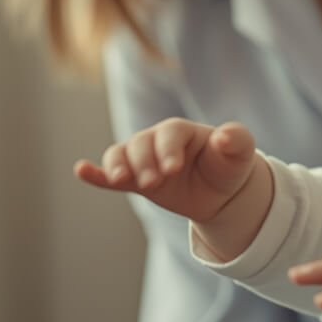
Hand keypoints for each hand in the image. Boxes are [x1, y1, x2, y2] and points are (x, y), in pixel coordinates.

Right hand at [74, 118, 257, 224]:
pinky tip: (81, 171)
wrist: (221, 190)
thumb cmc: (229, 165)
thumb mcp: (240, 153)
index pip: (169, 134)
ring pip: (120, 155)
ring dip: (117, 167)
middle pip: (140, 144)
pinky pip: (109, 175)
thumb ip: (236, 140)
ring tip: (121, 180)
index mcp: (181, 130)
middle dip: (143, 162)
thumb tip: (225, 135)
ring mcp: (143, 160)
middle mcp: (157, 141)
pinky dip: (95, 174)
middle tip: (154, 182)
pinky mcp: (135, 181)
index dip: (168, 149)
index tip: (173, 168)